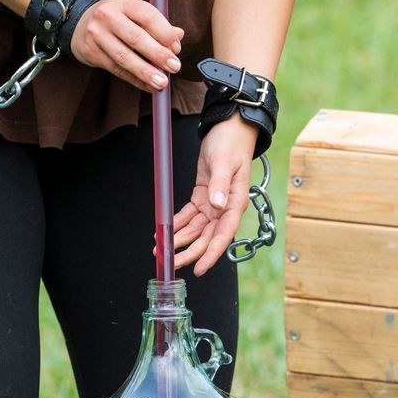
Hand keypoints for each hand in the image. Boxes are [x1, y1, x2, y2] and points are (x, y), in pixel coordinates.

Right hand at [70, 0, 182, 93]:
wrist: (81, 22)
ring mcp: (96, 34)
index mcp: (124, 2)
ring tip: (162, 82)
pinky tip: (148, 85)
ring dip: (145, 72)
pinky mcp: (90, 52)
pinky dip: (134, 80)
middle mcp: (107, 16)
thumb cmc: (118, 18)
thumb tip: (178, 36)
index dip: (165, 33)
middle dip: (158, 54)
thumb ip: (158, 24)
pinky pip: (116, 70)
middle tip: (174, 67)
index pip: (147, 16)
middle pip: (135, 38)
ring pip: (124, 57)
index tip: (176, 48)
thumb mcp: (135, 13)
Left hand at [156, 115, 258, 276]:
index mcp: (235, 202)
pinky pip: (189, 215)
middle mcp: (224, 207)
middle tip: (171, 263)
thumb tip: (217, 206)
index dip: (211, 254)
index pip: (223, 235)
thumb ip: (221, 185)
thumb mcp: (225, 162)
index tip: (199, 268)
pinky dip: (177, 224)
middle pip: (206, 237)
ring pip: (195, 229)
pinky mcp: (203, 196)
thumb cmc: (232, 143)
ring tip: (161, 250)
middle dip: (189, 252)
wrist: (229, 128)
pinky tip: (164, 230)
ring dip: (179, 240)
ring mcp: (214, 203)